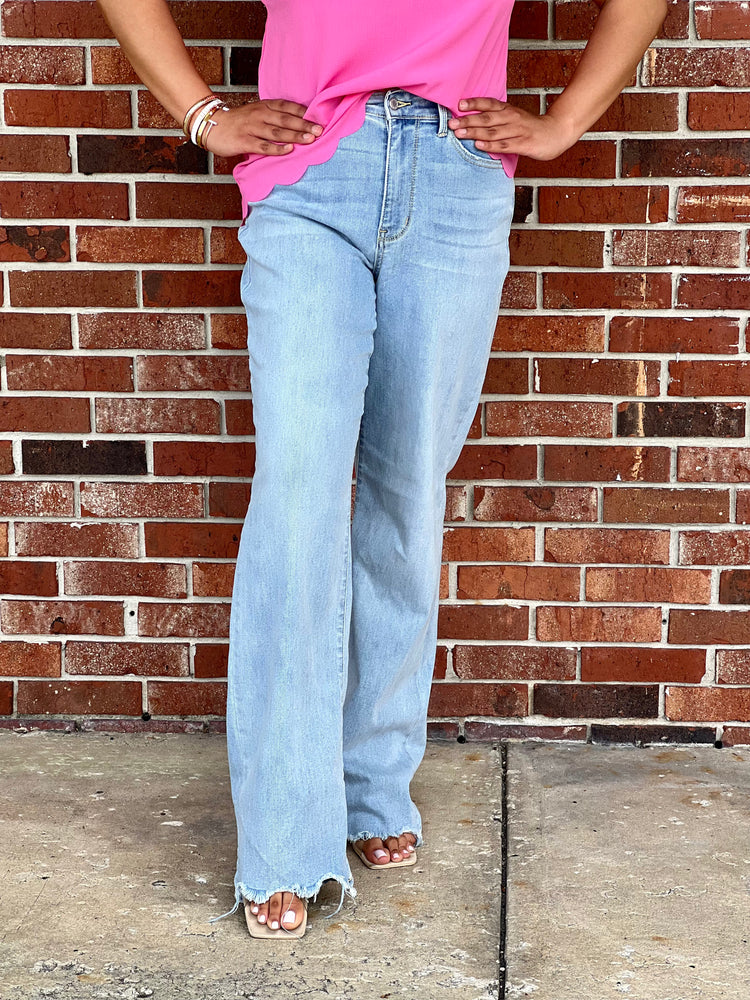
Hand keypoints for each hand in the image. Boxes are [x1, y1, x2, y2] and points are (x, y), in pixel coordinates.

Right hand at [201, 98, 322, 156]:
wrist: (213, 125)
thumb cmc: (239, 122)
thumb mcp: (258, 113)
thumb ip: (275, 117)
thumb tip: (300, 124)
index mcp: (265, 106)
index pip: (288, 107)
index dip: (304, 112)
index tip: (320, 118)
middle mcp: (260, 115)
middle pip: (286, 119)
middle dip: (304, 124)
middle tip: (320, 130)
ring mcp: (252, 128)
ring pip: (277, 132)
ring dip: (294, 135)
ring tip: (310, 139)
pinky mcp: (244, 141)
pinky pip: (263, 146)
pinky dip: (277, 149)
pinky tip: (289, 150)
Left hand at [447, 96, 578, 161]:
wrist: (556, 133)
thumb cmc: (530, 128)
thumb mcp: (513, 118)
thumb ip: (496, 118)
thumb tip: (473, 120)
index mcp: (508, 110)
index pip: (489, 104)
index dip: (474, 103)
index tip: (459, 104)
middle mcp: (511, 118)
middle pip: (486, 118)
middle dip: (467, 120)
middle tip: (451, 123)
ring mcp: (517, 131)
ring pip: (492, 132)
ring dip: (474, 132)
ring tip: (459, 133)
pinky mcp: (523, 144)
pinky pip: (504, 145)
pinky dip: (490, 145)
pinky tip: (478, 145)